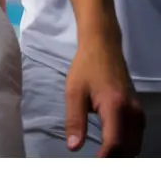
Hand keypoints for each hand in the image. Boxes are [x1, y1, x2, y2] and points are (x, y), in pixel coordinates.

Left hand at [65, 35, 144, 156]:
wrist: (103, 45)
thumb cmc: (86, 66)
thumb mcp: (74, 91)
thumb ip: (74, 120)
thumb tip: (74, 148)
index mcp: (115, 106)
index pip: (115, 144)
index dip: (104, 160)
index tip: (93, 166)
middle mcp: (132, 111)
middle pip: (128, 149)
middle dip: (113, 161)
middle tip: (96, 163)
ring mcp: (137, 111)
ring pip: (134, 146)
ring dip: (121, 156)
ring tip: (102, 159)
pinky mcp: (138, 111)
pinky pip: (136, 137)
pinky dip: (126, 148)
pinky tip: (112, 150)